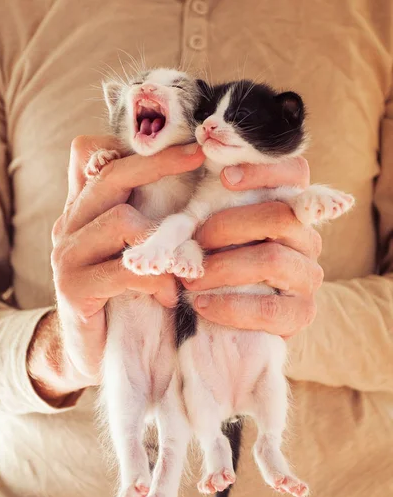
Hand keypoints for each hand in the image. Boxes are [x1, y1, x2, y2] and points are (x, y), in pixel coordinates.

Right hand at [27, 135, 203, 401]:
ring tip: (186, 266)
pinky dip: (156, 281)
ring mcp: (67, 256)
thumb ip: (150, 220)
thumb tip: (196, 183)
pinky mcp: (73, 288)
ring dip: (164, 242)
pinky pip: (123, 271)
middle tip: (199, 161)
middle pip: (110, 177)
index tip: (190, 149)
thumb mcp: (137, 252)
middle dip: (160, 165)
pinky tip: (169, 297)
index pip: (96, 157)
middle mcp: (70, 225)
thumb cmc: (127, 298)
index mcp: (85, 210)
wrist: (94, 352)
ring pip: (120, 222)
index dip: (138, 149)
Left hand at [183, 158, 322, 337]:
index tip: (224, 178)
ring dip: (223, 268)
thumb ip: (197, 210)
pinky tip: (202, 305)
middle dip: (228, 226)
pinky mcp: (302, 313)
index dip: (264, 170)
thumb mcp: (201, 235)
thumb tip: (188, 172)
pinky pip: (269, 308)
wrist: (221, 326)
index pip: (296, 173)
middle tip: (195, 241)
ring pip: (273, 259)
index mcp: (288, 209)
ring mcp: (309, 275)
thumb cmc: (211, 267)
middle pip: (280, 216)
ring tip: (190, 279)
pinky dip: (230, 306)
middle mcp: (306, 238)